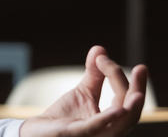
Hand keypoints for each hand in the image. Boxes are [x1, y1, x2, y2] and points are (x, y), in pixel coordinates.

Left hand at [19, 46, 146, 136]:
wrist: (38, 131)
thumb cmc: (64, 116)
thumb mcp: (83, 93)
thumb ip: (94, 75)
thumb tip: (99, 49)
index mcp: (111, 121)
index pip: (126, 102)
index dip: (132, 83)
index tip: (132, 64)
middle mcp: (107, 131)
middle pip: (130, 113)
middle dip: (138, 92)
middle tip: (141, 69)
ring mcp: (94, 135)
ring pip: (120, 125)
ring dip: (130, 109)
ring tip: (137, 93)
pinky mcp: (76, 134)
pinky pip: (95, 128)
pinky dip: (106, 119)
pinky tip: (117, 110)